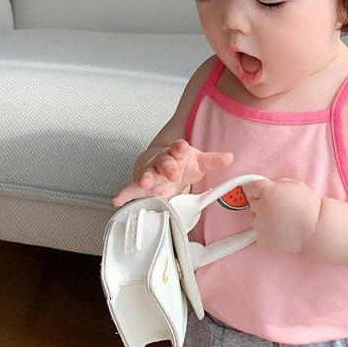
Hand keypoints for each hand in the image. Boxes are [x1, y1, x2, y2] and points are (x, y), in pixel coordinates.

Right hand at [112, 139, 232, 205]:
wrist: (163, 165)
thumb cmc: (181, 163)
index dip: (180, 147)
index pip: (178, 148)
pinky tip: (117, 200)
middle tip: (171, 173)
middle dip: (166, 166)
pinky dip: (124, 194)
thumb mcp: (199, 162)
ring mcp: (151, 174)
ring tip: (145, 182)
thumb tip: (230, 157)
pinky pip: (131, 190)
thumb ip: (213, 161)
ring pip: (147, 174)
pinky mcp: (141, 187)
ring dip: (146, 178)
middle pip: (163, 162)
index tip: (182, 146)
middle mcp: (162, 162)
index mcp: (177, 153)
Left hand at [246, 179, 320, 253]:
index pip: (253, 188)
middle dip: (262, 204)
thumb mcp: (294, 184)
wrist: (315, 229)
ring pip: (254, 219)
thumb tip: (268, 186)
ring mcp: (260, 226)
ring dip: (263, 219)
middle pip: (253, 204)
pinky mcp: (262, 240)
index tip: (267, 194)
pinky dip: (267, 234)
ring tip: (280, 221)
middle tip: (278, 208)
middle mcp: (261, 208)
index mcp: (267, 192)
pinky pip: (259, 234)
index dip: (261, 190)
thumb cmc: (307, 206)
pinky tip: (280, 231)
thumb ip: (276, 183)